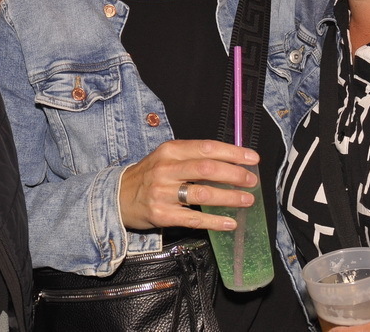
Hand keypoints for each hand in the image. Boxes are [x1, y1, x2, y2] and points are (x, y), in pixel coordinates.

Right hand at [118, 139, 258, 231]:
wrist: (117, 197)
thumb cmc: (149, 176)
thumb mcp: (166, 158)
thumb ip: (192, 157)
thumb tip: (230, 161)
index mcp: (170, 151)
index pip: (206, 147)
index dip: (232, 153)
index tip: (252, 158)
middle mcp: (166, 169)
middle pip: (207, 168)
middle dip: (234, 174)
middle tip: (252, 181)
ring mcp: (162, 192)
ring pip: (203, 193)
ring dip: (229, 197)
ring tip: (247, 200)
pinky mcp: (161, 214)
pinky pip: (193, 218)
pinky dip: (215, 221)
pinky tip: (230, 222)